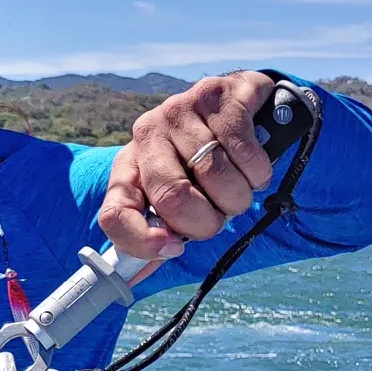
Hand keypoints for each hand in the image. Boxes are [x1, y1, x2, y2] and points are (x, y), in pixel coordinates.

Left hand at [99, 71, 276, 261]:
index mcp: (129, 168)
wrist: (239, 105)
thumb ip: (154, 234)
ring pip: (215, 175)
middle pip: (172, 197)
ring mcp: (179, 109)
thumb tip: (134, 277)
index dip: (142, 241)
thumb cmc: (201, 165)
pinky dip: (257, 172)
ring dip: (238, 197)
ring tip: (238, 189)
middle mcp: (147, 134)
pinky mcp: (216, 93)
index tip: (174, 248)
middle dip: (206, 222)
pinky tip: (254, 168)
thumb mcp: (174, 198)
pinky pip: (242, 151)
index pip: (114, 213)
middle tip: (219, 217)